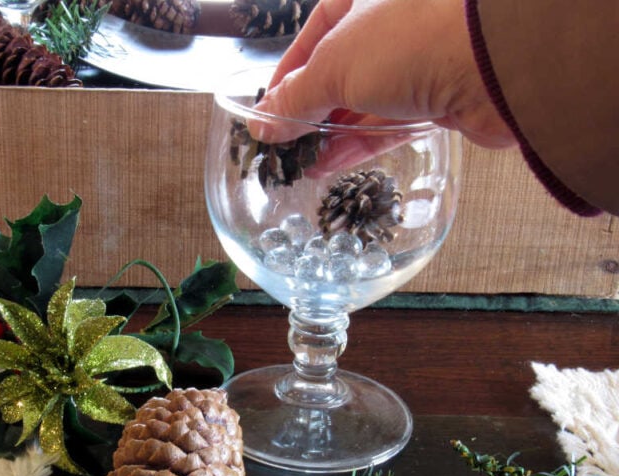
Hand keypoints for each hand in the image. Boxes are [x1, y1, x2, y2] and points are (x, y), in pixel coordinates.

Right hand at [252, 0, 515, 148]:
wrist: (497, 63)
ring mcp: (420, 63)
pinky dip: (360, 144)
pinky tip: (331, 165)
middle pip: (340, 73)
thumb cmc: (410, 41)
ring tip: (303, 163)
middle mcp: (393, 26)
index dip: (288, 74)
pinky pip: (391, 124)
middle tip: (285, 144)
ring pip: (365, 102)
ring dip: (332, 134)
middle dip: (311, 111)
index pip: (315, 34)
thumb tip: (263, 124)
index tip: (270, 109)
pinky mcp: (440, 99)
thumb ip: (296, 98)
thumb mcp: (335, 66)